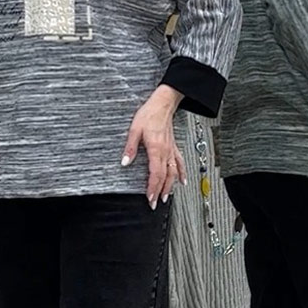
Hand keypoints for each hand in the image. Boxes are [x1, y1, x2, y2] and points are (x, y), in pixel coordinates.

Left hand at [122, 85, 186, 208]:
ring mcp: (171, 150)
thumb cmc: (149, 114)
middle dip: (160, 192)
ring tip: (166, 197)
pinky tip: (182, 182)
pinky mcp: (173, 147)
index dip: (152, 188)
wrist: (163, 103)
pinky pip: (180, 163)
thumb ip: (130, 148)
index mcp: (156, 149)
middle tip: (155, 203)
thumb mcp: (134, 129)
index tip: (149, 198)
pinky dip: (182, 174)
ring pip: (173, 173)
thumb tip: (125, 162)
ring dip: (170, 187)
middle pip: (164, 177)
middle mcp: (166, 152)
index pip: (155, 174)